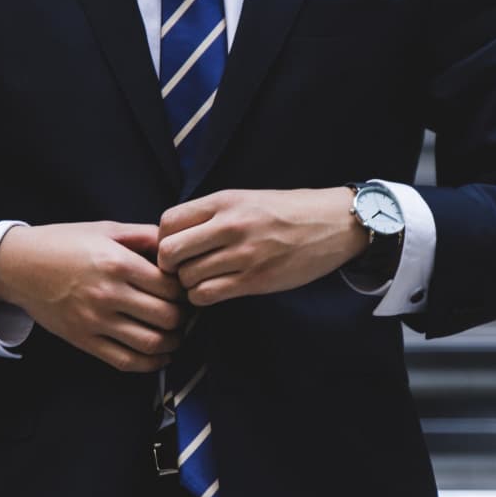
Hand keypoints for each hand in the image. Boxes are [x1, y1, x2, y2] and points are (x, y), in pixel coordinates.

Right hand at [0, 221, 188, 371]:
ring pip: (151, 343)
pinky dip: (150, 364)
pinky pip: (126, 361)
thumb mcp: (105, 229)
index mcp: (117, 263)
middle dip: (183, 317)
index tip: (185, 290)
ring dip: (173, 342)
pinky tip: (160, 355)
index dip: (185, 290)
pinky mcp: (84, 340)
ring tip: (176, 335)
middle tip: (185, 313)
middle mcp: (108, 294)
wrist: (19, 266)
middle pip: (167, 317)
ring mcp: (95, 321)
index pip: (170, 287)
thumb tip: (177, 245)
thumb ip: (144, 236)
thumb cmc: (63, 243)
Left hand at [157, 188, 367, 305]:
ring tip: (202, 280)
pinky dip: (202, 297)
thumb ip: (211, 214)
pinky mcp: (255, 280)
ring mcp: (243, 254)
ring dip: (188, 284)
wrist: (333, 224)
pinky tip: (214, 291)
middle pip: (169, 252)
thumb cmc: (287, 212)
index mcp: (224, 201)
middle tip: (181, 269)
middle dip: (169, 265)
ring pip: (187, 278)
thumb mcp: (245, 199)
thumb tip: (173, 235)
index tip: (175, 247)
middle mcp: (230, 226)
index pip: (168, 222)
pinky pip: (207, 295)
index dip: (163, 239)